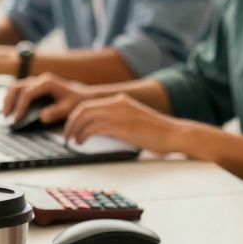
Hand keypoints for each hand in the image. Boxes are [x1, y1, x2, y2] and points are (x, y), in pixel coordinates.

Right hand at [3, 72, 95, 123]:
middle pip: (17, 87)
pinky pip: (19, 89)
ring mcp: (37, 82)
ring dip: (8, 99)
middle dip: (9, 101)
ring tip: (6, 114)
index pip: (27, 93)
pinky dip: (13, 98)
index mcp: (47, 83)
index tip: (17, 120)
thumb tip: (42, 117)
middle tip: (6, 116)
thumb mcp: (69, 108)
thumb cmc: (77, 101)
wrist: (84, 95)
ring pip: (16, 87)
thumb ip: (56, 112)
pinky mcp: (36, 86)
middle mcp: (40, 80)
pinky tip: (12, 110)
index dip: (20, 107)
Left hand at [63, 93, 183, 150]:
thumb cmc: (157, 132)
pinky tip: (83, 142)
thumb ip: (116, 121)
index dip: (75, 116)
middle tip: (67, 136)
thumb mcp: (133, 120)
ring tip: (74, 141)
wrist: (175, 134)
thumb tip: (99, 130)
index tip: (71, 128)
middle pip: (83, 108)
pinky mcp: (123, 127)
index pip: (89, 104)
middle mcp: (118, 103)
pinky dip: (84, 135)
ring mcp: (120, 114)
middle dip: (71, 123)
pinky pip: (95, 127)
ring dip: (75, 129)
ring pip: (86, 116)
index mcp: (120, 101)